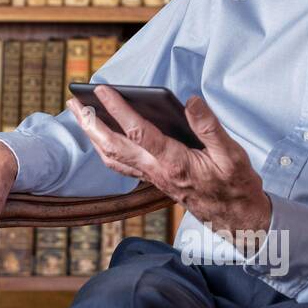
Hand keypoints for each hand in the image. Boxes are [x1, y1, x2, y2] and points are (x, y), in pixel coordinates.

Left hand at [68, 87, 271, 237]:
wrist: (235, 218)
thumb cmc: (234, 184)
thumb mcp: (232, 154)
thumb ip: (210, 127)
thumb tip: (191, 100)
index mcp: (174, 162)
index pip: (139, 132)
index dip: (118, 110)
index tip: (102, 90)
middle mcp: (156, 171)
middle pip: (113, 146)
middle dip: (90, 123)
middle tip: (73, 101)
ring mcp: (151, 177)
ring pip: (112, 157)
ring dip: (92, 135)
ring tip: (79, 113)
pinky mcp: (152, 179)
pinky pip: (120, 164)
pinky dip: (104, 148)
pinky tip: (99, 136)